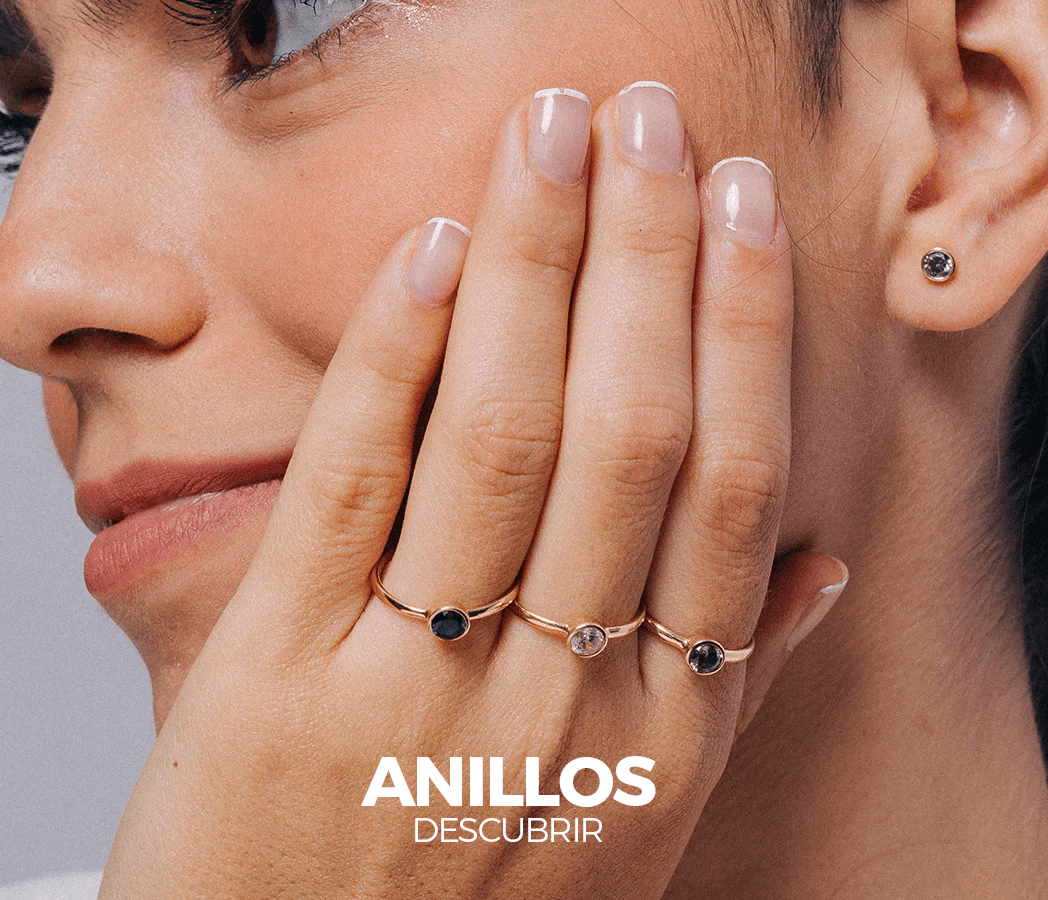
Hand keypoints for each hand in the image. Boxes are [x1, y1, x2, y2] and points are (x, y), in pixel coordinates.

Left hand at [100, 83, 845, 898]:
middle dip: (649, 253)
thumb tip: (812, 575)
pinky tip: (433, 249)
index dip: (742, 329)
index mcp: (656, 737)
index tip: (736, 208)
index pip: (728, 490)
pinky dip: (395, 355)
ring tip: (556, 139)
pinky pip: (350, 486)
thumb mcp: (628, 829)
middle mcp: (554, 705)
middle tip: (652, 120)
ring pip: (503, 439)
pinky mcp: (276, 679)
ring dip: (538, 266)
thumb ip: (722, 699)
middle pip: (629, 436)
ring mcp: (412, 693)